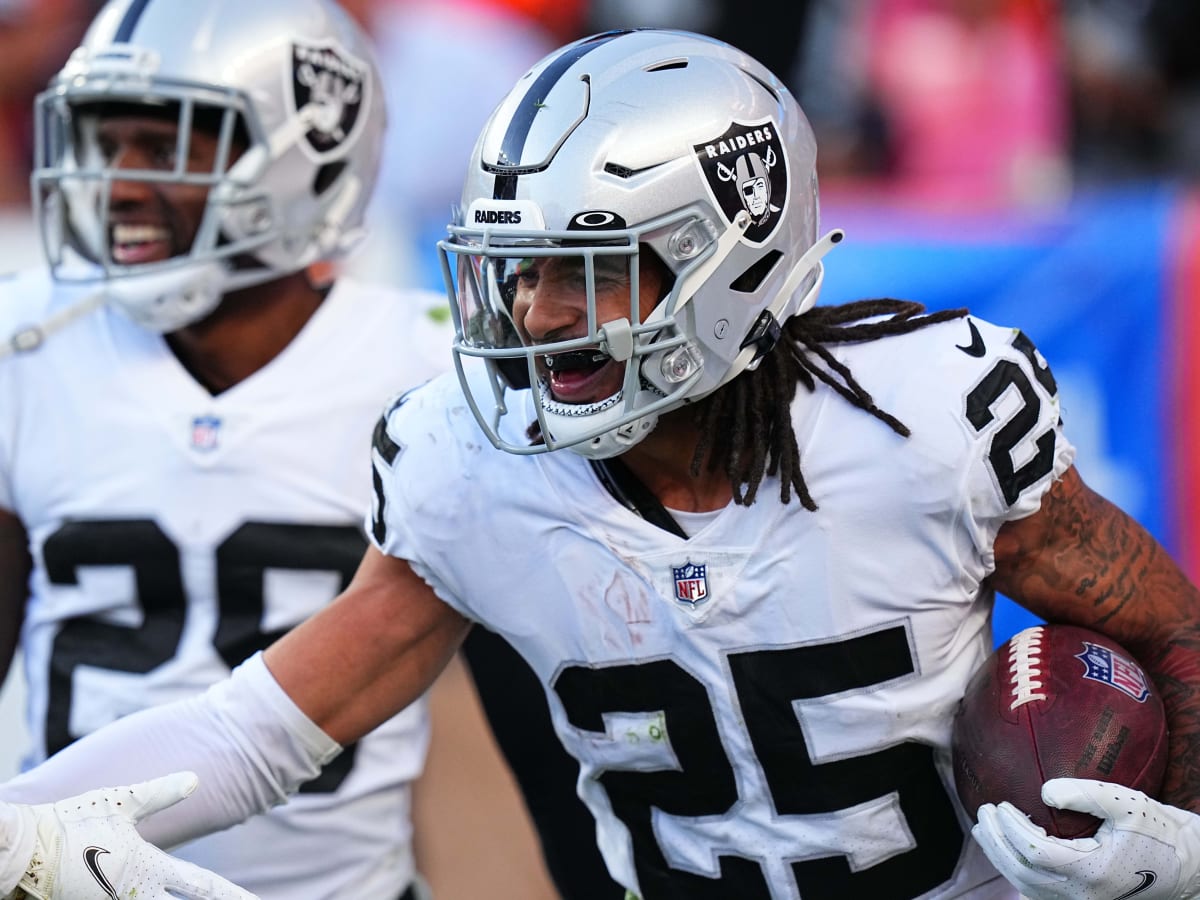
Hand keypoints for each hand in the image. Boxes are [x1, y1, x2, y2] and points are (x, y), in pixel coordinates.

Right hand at [3, 772, 257, 899]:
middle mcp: (136, 894)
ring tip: (195, 898)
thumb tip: (195, 779)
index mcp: (150, 866)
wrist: (24, 850)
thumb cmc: (71, 821)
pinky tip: (149, 896)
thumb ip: (160, 793)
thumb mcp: (120, 802)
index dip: (233, 895)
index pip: (203, 886)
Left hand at [972, 778, 1199, 899]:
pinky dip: (1017, 870)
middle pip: (1023, 872)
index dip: (1011, 829)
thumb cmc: (1160, 833)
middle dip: (996, 842)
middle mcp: (1083, 894)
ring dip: (1000, 857)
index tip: (999, 804)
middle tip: (983, 812)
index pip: (1035, 852)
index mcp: (1093, 870)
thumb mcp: (1127, 804)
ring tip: (985, 828)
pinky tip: (1007, 849)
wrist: (1187, 868)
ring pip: (1026, 886)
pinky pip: (1039, 892)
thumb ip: (1086, 794)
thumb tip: (1044, 791)